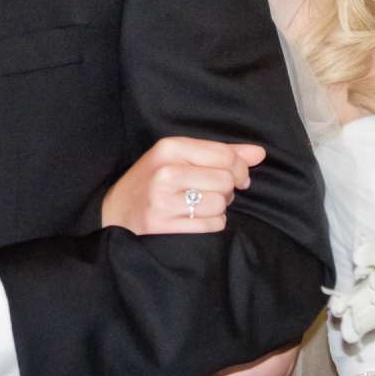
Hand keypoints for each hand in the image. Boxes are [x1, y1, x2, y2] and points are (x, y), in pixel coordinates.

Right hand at [99, 137, 263, 234]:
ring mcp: (163, 202)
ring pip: (220, 205)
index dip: (239, 168)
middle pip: (225, 181)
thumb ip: (221, 154)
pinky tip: (194, 220)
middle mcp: (165, 172)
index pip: (224, 155)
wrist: (115, 213)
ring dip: (218, 209)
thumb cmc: (152, 182)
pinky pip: (211, 225)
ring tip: (199, 206)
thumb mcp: (179, 158)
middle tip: (213, 193)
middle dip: (227, 190)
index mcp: (169, 148)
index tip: (237, 176)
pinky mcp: (164, 227)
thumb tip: (260, 153)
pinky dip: (210, 224)